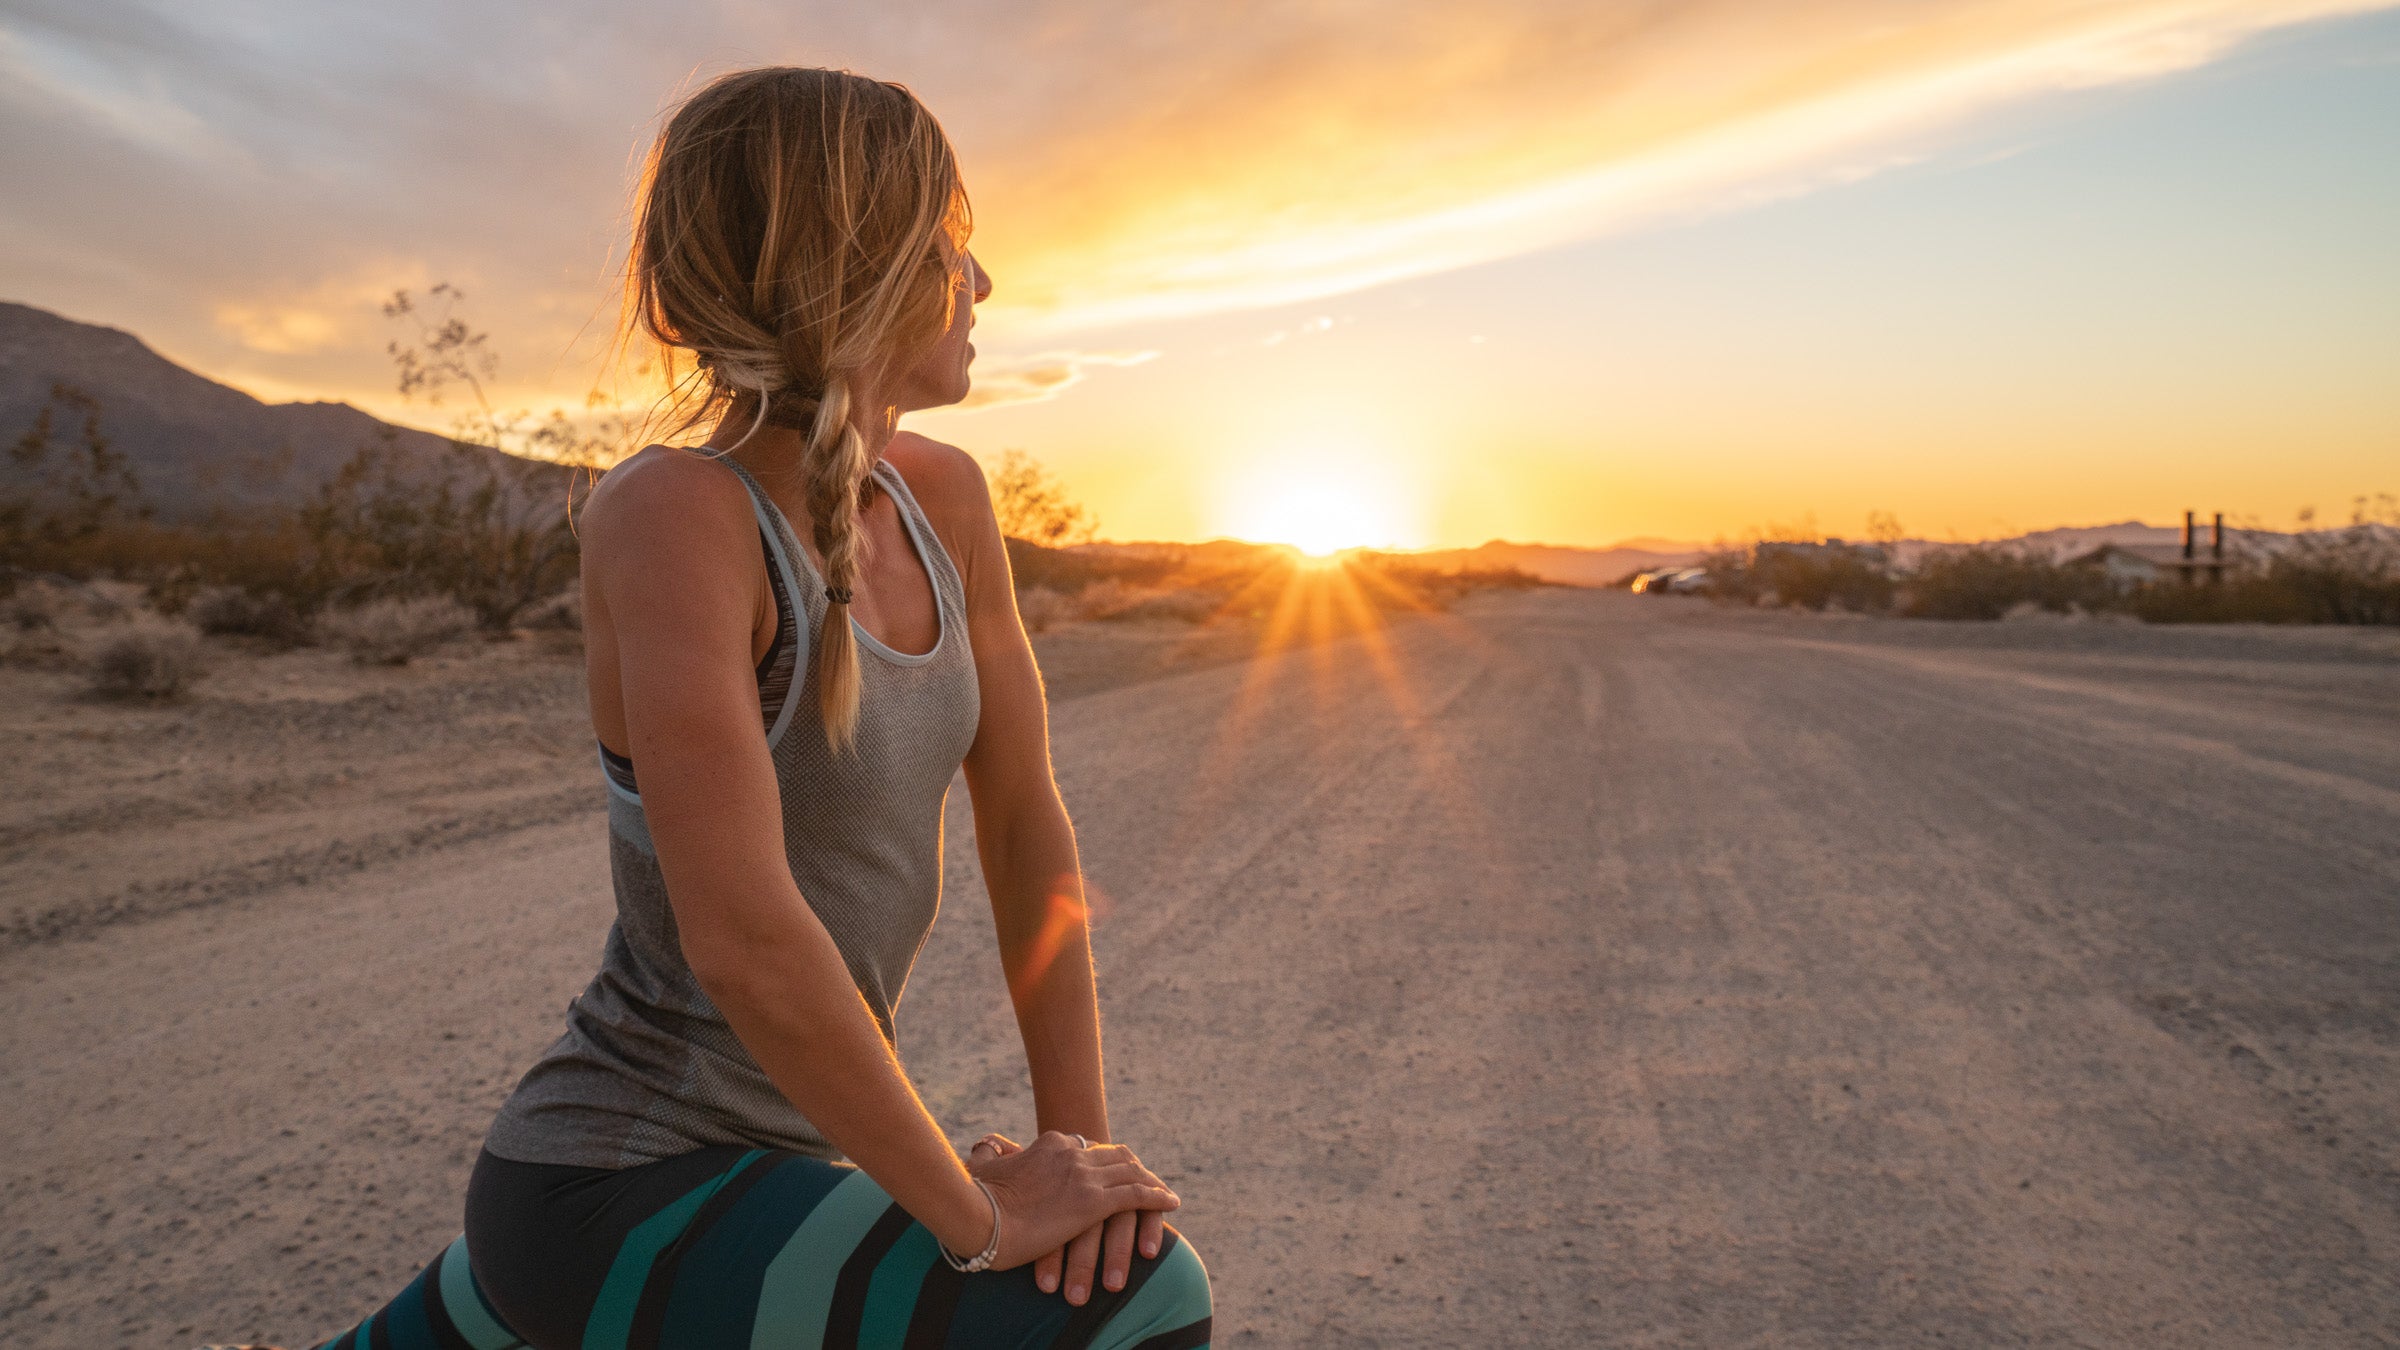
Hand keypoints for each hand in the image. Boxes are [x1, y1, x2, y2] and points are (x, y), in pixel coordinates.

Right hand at [965, 1132, 1176, 1292]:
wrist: (977, 1216)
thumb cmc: (974, 1198)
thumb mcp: (982, 1167)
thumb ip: (989, 1153)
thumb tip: (984, 1146)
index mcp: (1049, 1145)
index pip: (1088, 1147)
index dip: (1107, 1159)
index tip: (1116, 1168)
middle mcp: (1071, 1153)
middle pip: (1116, 1156)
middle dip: (1135, 1168)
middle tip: (1150, 1179)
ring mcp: (1084, 1176)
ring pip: (1132, 1173)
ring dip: (1152, 1182)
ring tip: (1166, 1193)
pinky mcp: (1093, 1203)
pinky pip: (1137, 1195)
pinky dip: (1158, 1197)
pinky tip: (1172, 1202)